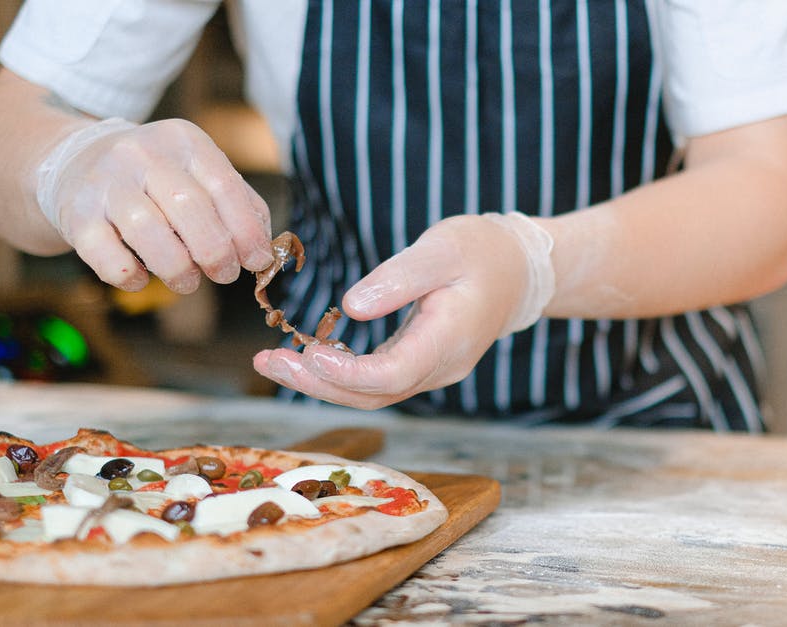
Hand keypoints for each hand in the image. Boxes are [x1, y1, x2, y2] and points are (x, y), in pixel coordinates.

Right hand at [35, 118, 273, 292]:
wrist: (74, 163)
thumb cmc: (156, 179)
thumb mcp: (198, 173)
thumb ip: (239, 204)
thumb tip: (266, 253)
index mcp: (183, 141)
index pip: (224, 185)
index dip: (246, 231)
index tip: (257, 261)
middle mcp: (142, 153)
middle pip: (189, 207)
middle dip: (215, 252)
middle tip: (223, 275)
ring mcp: (105, 182)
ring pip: (148, 231)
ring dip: (177, 269)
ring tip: (187, 282)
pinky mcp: (76, 214)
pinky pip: (107, 255)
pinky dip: (131, 277)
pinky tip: (142, 277)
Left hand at [252, 213, 553, 409]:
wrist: (518, 270)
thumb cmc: (482, 251)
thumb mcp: (442, 249)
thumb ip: (399, 278)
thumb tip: (351, 304)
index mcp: (449, 340)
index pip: (393, 374)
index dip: (348, 372)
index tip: (310, 353)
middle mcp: (439, 368)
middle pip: (373, 394)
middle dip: (317, 384)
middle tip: (268, 362)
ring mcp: (430, 372)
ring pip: (371, 393)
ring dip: (320, 383)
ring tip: (272, 361)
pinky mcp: (418, 364)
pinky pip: (375, 382)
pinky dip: (338, 374)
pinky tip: (306, 358)